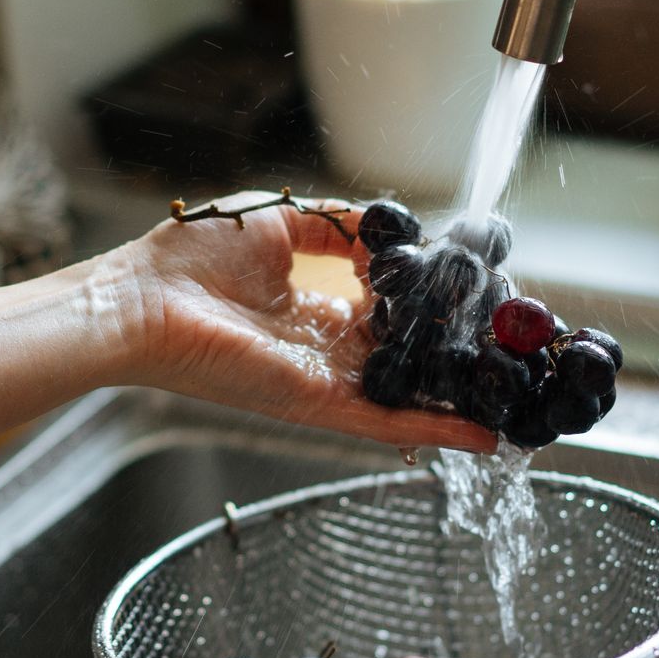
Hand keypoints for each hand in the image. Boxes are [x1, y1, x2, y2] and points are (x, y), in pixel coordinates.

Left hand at [117, 192, 494, 453]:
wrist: (140, 301)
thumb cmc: (189, 258)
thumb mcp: (281, 219)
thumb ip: (340, 226)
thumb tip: (394, 232)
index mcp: (317, 306)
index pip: (392, 314)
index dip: (435, 308)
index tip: (479, 302)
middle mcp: (328, 348)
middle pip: (409, 359)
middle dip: (460, 358)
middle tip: (516, 354)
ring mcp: (326, 380)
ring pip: (409, 396)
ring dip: (462, 401)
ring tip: (518, 404)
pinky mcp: (317, 404)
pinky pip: (387, 421)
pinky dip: (436, 431)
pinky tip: (483, 438)